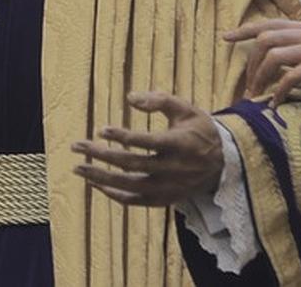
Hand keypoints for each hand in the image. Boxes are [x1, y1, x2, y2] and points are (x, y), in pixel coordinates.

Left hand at [71, 91, 222, 206]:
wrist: (223, 164)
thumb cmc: (199, 130)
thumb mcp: (186, 108)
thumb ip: (159, 100)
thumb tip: (129, 97)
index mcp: (180, 144)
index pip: (147, 142)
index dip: (123, 136)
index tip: (101, 129)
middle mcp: (174, 169)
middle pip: (132, 164)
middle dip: (101, 155)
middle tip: (77, 146)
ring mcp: (169, 187)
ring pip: (130, 185)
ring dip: (101, 177)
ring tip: (78, 167)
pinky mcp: (165, 199)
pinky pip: (136, 201)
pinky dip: (115, 195)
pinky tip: (96, 184)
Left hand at [226, 20, 300, 102]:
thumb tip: (284, 59)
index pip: (271, 23)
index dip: (246, 29)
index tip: (226, 36)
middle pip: (266, 38)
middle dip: (251, 61)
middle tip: (248, 84)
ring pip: (273, 56)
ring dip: (260, 77)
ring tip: (257, 95)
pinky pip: (291, 76)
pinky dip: (279, 90)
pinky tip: (277, 102)